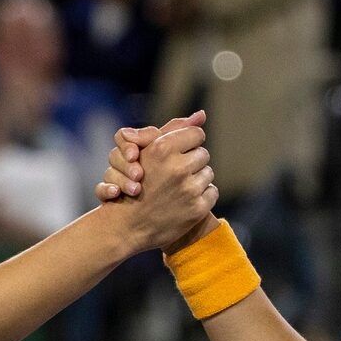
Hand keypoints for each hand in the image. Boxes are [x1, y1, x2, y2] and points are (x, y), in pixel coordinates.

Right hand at [113, 124, 216, 252]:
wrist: (128, 225)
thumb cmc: (136, 182)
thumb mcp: (147, 150)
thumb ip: (174, 129)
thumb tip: (202, 114)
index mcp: (162, 149)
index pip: (196, 134)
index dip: (188, 142)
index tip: (179, 152)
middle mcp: (177, 168)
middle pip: (203, 153)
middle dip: (192, 161)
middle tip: (175, 173)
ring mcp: (188, 190)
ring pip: (208, 173)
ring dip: (197, 178)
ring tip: (178, 187)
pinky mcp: (197, 208)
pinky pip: (212, 191)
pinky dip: (202, 195)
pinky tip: (185, 200)